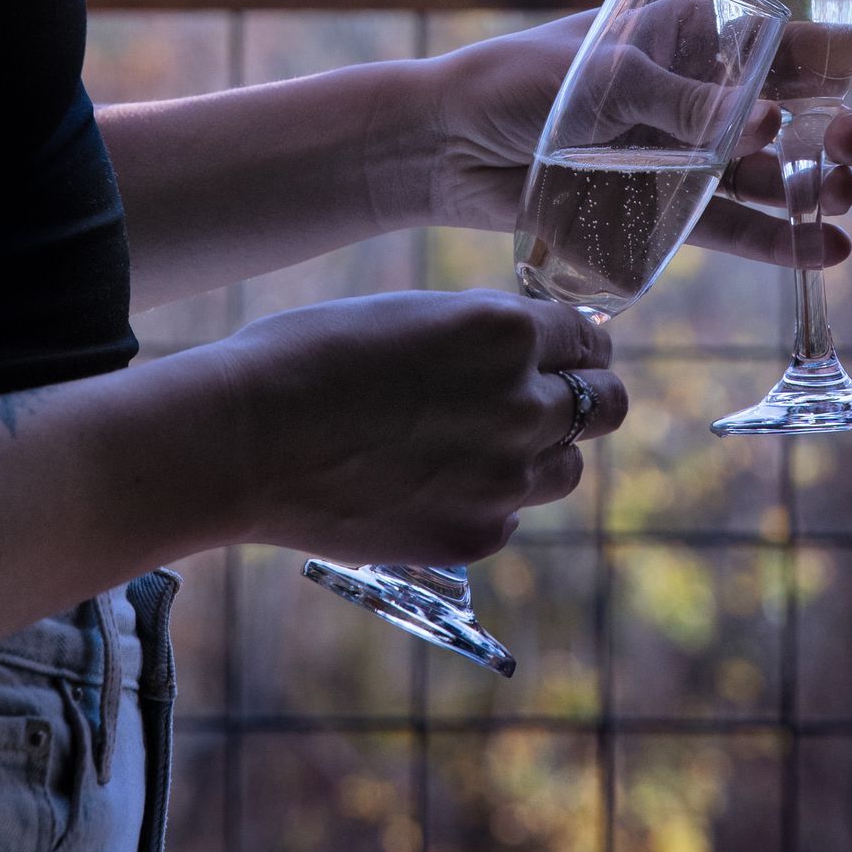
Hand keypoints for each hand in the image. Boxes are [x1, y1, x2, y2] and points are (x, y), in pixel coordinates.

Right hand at [218, 290, 625, 567]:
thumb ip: (481, 339)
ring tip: (481, 446)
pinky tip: (432, 484)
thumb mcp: (411, 317)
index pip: (588, 336)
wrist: (244, 441)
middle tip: (549, 399)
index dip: (575, 344)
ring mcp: (504, 477)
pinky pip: (513, 516)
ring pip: (568, 468)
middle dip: (585, 396)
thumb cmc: (310, 357)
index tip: (562, 354)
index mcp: (506, 329)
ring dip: (542, 454)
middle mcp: (522, 402)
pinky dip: (489, 501)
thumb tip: (524, 356)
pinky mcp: (475, 535)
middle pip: (608, 404)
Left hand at [423, 20, 851, 274]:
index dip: (841, 54)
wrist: (446, 147)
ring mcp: (681, 152)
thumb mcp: (600, 77)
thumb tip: (768, 119)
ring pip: (767, 169)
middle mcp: (695, 92)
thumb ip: (680, 101)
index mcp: (684, 33)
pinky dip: (779, 237)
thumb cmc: (517, 83)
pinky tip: (824, 250)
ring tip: (843, 202)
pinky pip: (731, 223)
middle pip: (788, 108)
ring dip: (812, 184)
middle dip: (833, 127)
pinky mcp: (661, 208)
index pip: (779, 37)